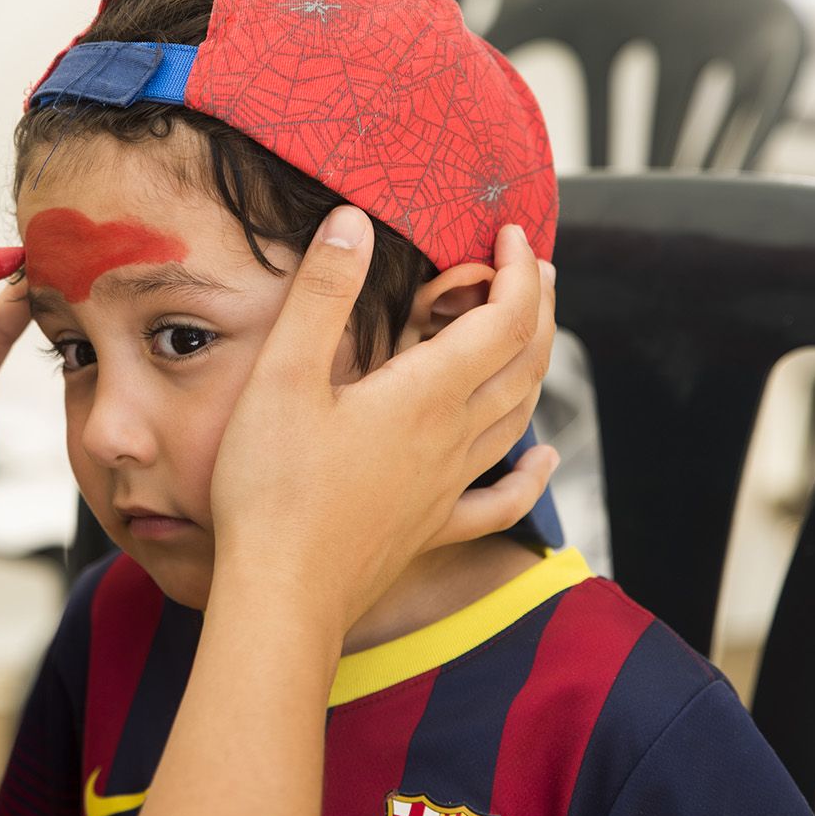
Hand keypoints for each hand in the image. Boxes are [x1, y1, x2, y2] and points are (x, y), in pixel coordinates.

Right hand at [209, 207, 557, 634]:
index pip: (502, 320)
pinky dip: (531, 476)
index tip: (508, 234)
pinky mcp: (430, 529)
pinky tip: (542, 462)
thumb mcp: (282, 374)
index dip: (517, 272)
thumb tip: (354, 221)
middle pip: (524, 363)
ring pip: (518, 419)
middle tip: (533, 268)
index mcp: (423, 394)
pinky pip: (500, 501)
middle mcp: (451, 439)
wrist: (281, 594)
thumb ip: (322, 293)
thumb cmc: (272, 486)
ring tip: (534, 334)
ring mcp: (447, 488)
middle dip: (537, 308)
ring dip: (536, 368)